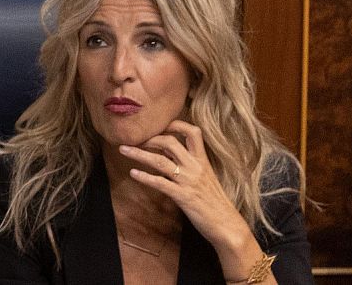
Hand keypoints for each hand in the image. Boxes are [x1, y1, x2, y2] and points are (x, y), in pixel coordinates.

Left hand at [122, 121, 269, 279]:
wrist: (228, 225)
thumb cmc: (216, 202)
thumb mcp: (206, 177)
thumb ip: (190, 164)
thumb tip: (169, 153)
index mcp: (203, 161)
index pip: (193, 132)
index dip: (175, 125)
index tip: (158, 125)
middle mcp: (196, 167)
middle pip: (170, 142)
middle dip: (149, 138)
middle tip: (135, 140)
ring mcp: (189, 181)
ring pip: (160, 161)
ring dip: (139, 154)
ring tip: (123, 150)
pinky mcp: (183, 197)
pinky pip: (160, 183)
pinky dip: (145, 177)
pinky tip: (133, 173)